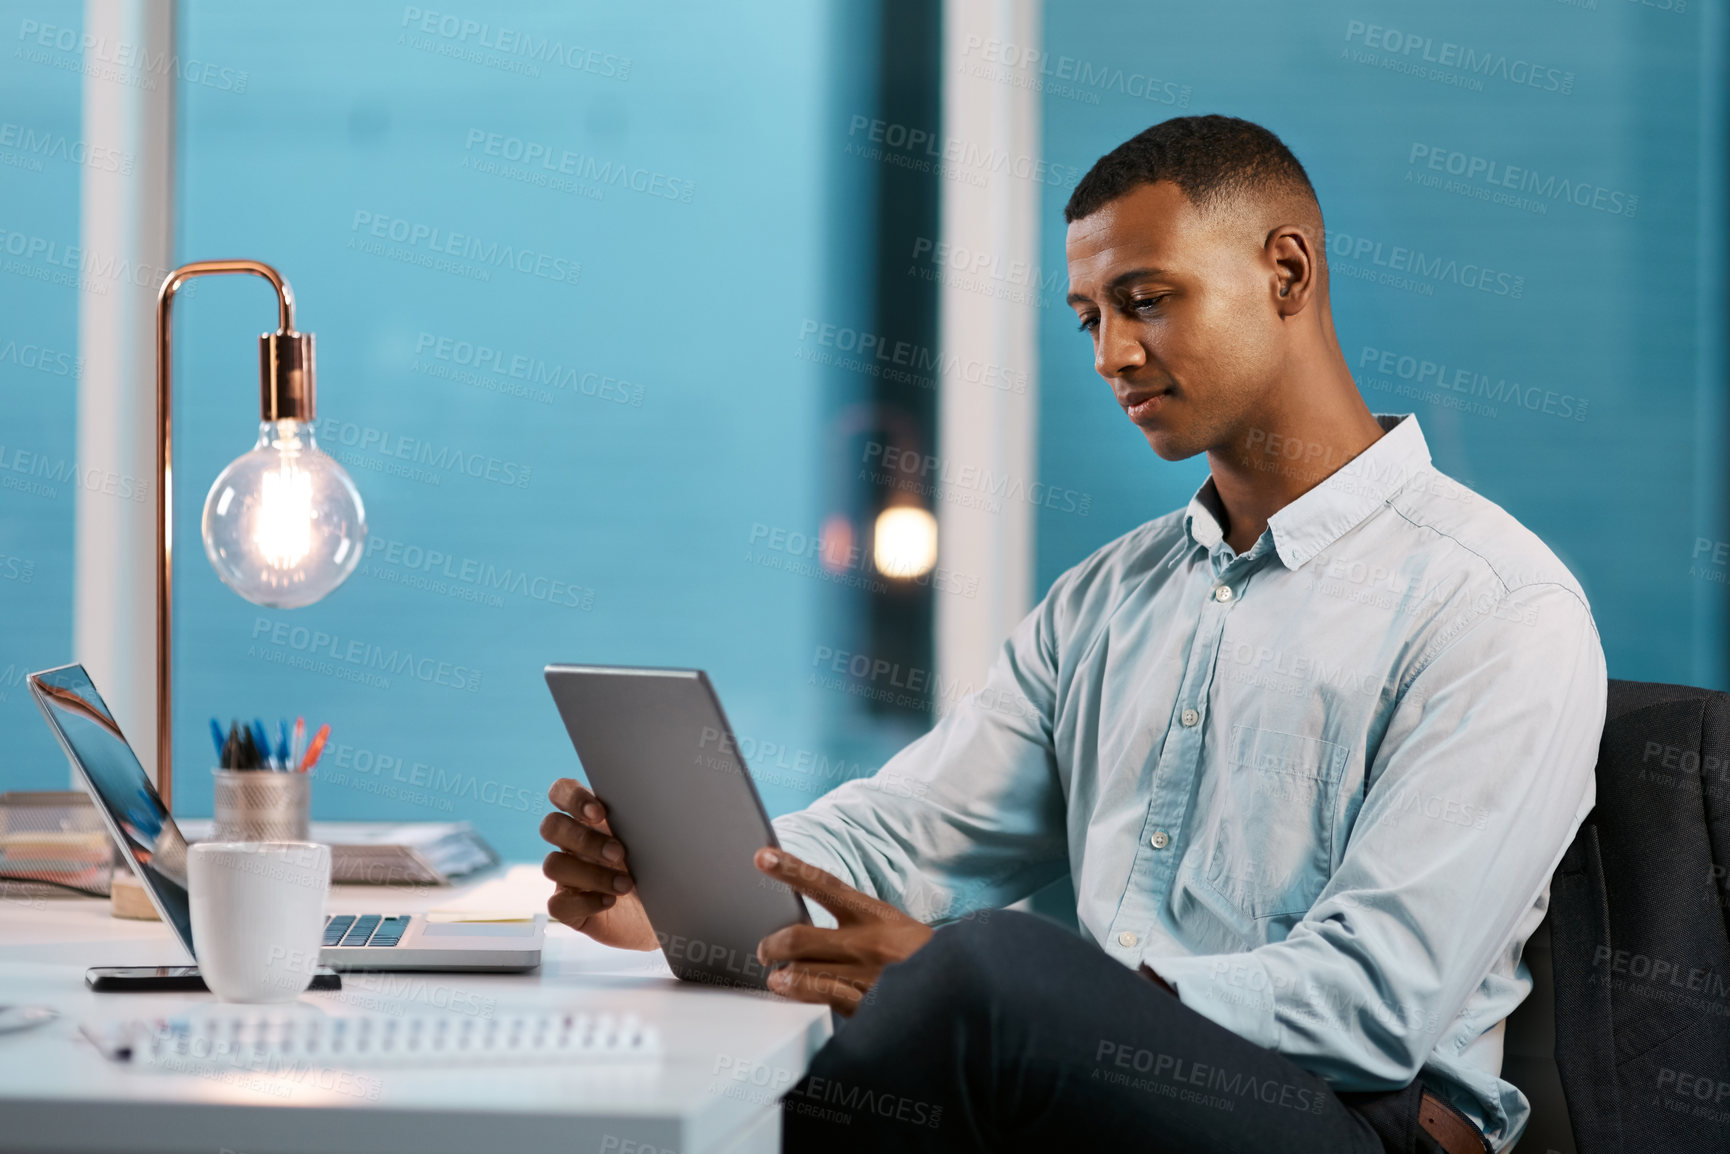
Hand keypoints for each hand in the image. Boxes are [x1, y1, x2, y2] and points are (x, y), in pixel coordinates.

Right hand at [540, 778, 656, 950]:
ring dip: (591, 874)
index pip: (562, 792)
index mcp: (591, 818)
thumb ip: (646, 817)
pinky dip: (585, 902)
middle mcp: (575, 844)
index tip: (599, 813)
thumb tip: (657, 800)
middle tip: (620, 853)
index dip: (572, 797)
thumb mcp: (659, 838)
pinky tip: (611, 901)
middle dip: (584, 839)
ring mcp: (569, 876)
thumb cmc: (664, 868)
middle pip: (551, 826)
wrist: (674, 910)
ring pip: (552, 865)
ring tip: (626, 884)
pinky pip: (558, 904)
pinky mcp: (570, 908)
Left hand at [753, 847, 933, 1014]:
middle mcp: (868, 942)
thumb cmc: (922, 959)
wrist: (962, 992)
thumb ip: (855, 923)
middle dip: (772, 944)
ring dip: (781, 972)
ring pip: (802, 969)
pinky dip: (797, 990)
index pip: (825, 885)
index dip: (791, 869)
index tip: (763, 857)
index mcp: (875, 915)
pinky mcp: (866, 1005)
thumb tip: (808, 928)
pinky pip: (820, 996)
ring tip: (775, 975)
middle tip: (765, 949)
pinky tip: (788, 988)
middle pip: (800, 936)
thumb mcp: (894, 926)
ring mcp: (865, 975)